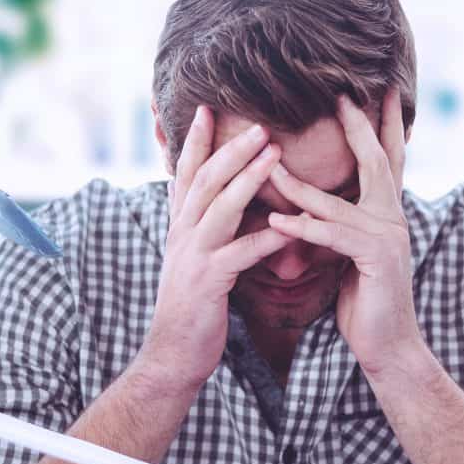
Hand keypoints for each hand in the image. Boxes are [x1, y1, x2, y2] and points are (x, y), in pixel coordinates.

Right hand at [136, 106, 292, 389]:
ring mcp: (193, 256)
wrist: (172, 354)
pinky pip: (241, 254)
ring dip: (248, 178)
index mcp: (180, 226)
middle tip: (259, 122)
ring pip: (220, 207)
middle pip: (205, 180)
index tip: (207, 109)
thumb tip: (218, 202)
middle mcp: (182, 234)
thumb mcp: (193, 259)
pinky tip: (291, 227)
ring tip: (275, 154)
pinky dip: (267, 238)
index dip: (195, 141)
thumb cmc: (192, 307)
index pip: (186, 173)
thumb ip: (204, 229)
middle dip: (230, 148)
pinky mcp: (209, 282)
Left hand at [268, 91, 422, 378]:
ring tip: (268, 164)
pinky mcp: (375, 259)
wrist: (387, 345)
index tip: (377, 91)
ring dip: (298, 184)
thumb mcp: (349, 253)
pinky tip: (276, 222)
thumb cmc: (364, 300)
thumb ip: (339, 223)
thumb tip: (313, 202)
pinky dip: (303, 228)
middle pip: (376, 161)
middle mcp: (393, 218)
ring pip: (337, 201)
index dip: (382, 124)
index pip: (386, 159)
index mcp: (387, 213)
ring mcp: (388, 237)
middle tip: (341, 95)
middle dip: (359, 126)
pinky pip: (332, 236)